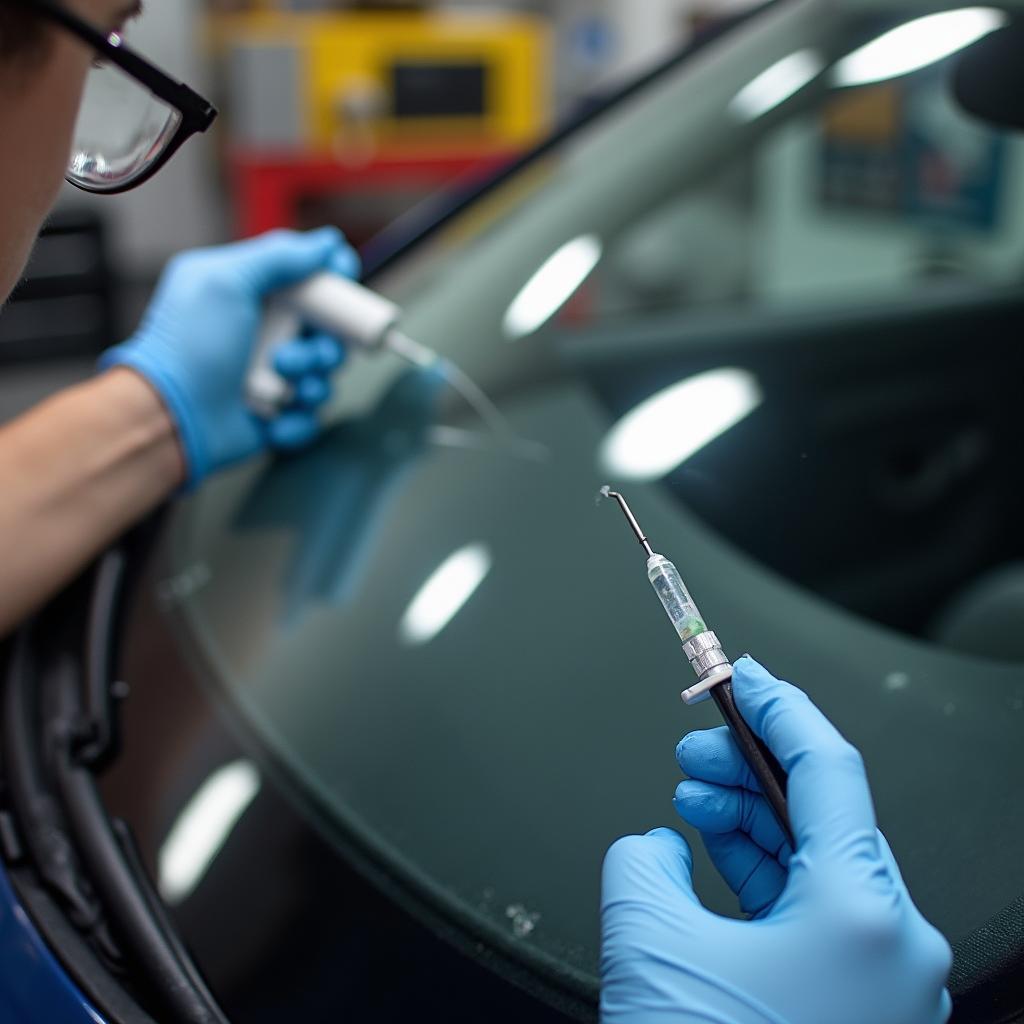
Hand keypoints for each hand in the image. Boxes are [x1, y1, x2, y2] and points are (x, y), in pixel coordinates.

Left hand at [99, 227, 359, 486]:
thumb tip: (327, 242)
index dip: (335, 279)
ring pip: (324, 374)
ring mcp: (269, 372)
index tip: (346, 283)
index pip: (308, 276)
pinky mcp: (274, 413)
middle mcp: (264, 329)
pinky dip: (297, 419)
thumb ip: (279, 256)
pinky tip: (273, 418)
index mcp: (252, 293)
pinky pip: (310, 415)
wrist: (168, 414)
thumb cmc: (189, 345)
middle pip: (328, 330)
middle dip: (326, 344)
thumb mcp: (227, 282)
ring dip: (312, 380)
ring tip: (283, 385)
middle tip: (303, 353)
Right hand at [600, 656, 951, 1023]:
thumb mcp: (651, 940)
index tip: (739, 673)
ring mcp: (880, 983)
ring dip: (747, 821)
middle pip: (819, 814)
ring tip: (689, 798)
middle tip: (690, 740)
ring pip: (813, 865)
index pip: (828, 767)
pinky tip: (710, 858)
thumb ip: (644, 860)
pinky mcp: (856, 1012)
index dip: (777, 707)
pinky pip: (809, 916)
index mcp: (864, 912)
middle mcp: (892, 943)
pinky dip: (758, 877)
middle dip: (748, 768)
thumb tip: (661, 845)